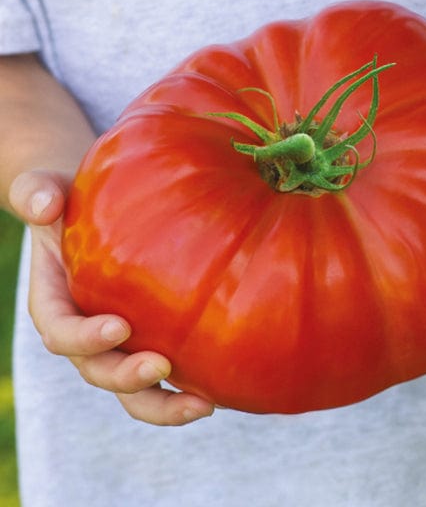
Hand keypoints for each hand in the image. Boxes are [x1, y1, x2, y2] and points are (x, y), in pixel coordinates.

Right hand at [9, 170, 213, 424]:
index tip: (118, 326)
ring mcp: (120, 343)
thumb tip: (43, 204)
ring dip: (164, 403)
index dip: (83, 337)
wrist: (100, 213)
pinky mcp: (151, 340)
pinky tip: (219, 389)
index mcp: (56, 302)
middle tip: (160, 366)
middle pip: (98, 371)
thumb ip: (37, 193)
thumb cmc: (74, 201)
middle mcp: (86, 332)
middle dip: (126, 377)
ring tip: (203, 404)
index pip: (59, 330)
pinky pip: (165, 376)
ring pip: (134, 390)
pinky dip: (187, 388)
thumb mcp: (49, 189)